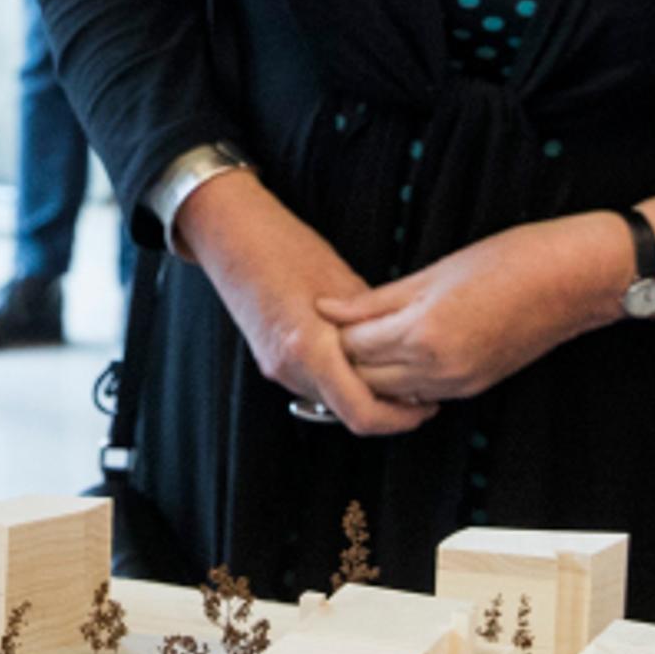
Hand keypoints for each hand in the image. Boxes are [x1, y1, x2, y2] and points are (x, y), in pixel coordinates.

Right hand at [173, 171, 427, 437]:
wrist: (229, 235)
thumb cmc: (284, 246)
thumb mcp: (341, 280)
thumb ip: (372, 324)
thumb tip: (404, 348)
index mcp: (309, 348)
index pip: (361, 413)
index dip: (400, 418)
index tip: (425, 406)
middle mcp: (289, 368)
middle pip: (348, 412)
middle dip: (387, 408)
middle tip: (420, 392)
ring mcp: (276, 368)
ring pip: (331, 401)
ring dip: (363, 394)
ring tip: (393, 371)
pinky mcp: (270, 361)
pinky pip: (314, 384)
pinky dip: (341, 380)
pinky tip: (358, 358)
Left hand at [318, 216, 612, 408]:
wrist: (573, 281)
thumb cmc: (510, 260)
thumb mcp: (436, 270)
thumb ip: (379, 298)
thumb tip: (330, 308)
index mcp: (423, 331)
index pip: (352, 346)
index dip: (334, 329)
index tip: (327, 312)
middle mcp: (437, 367)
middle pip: (365, 377)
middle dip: (347, 356)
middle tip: (342, 327)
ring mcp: (458, 383)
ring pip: (391, 393)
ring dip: (373, 371)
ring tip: (369, 339)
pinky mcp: (474, 388)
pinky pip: (422, 394)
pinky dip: (404, 379)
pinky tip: (403, 352)